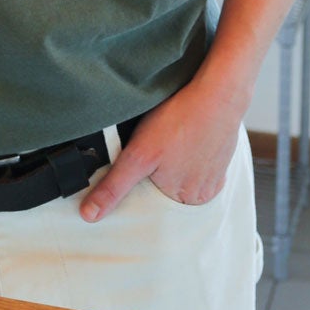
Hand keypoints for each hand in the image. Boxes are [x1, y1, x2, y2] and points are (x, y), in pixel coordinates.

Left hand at [79, 77, 244, 221]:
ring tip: (170, 140)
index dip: (139, 184)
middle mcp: (200, 194)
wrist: (218, 94)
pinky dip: (189, 153)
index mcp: (181, 199)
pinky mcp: (220, 158)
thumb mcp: (138, 155)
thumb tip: (89, 215)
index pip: (149, 201)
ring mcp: (213, 175)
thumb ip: (114, 187)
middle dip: (157, 173)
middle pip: (165, 188)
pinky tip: (183, 137)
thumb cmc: (179, 120)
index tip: (139, 165)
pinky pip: (198, 162)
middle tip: (156, 147)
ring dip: (174, 163)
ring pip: (182, 174)